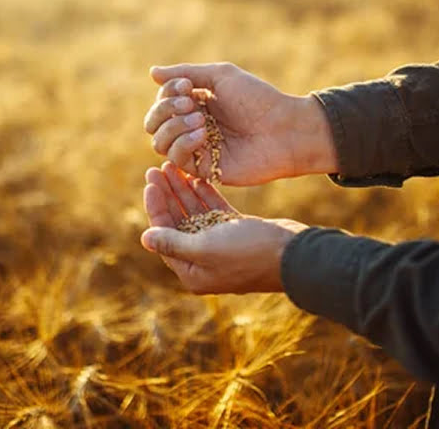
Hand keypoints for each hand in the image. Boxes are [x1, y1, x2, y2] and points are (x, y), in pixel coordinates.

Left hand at [141, 162, 306, 293]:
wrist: (294, 254)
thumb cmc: (249, 253)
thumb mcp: (206, 248)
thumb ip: (174, 242)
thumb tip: (144, 239)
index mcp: (192, 271)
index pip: (164, 235)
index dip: (156, 207)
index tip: (151, 182)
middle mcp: (204, 260)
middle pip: (178, 222)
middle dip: (167, 195)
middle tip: (157, 168)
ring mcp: (221, 245)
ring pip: (196, 213)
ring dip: (184, 191)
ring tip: (174, 167)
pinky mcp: (237, 232)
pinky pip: (215, 212)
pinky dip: (206, 195)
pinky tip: (197, 177)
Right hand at [143, 62, 336, 185]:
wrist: (285, 129)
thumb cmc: (258, 99)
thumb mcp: (222, 76)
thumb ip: (186, 73)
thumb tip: (152, 72)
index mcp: (197, 104)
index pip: (163, 100)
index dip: (168, 92)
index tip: (188, 86)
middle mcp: (193, 127)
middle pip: (154, 123)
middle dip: (165, 110)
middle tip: (191, 103)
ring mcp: (197, 149)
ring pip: (159, 142)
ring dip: (173, 127)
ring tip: (200, 120)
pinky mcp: (204, 169)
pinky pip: (176, 160)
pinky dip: (183, 144)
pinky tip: (202, 135)